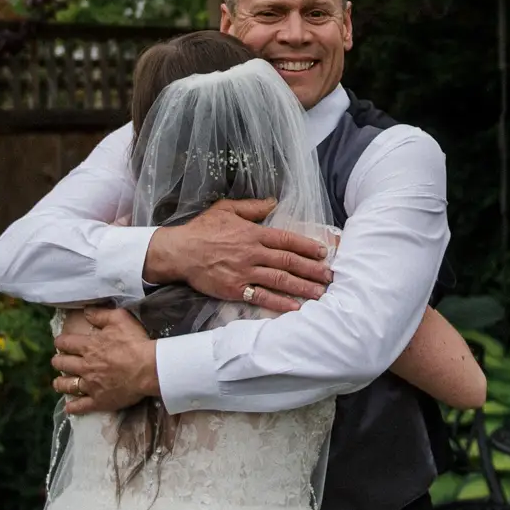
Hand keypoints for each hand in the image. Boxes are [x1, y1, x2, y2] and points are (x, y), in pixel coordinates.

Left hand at [52, 307, 158, 414]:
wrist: (148, 368)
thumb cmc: (136, 342)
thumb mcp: (120, 319)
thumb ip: (101, 314)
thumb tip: (86, 311)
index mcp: (88, 346)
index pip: (66, 343)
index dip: (60, 342)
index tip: (59, 342)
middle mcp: (85, 366)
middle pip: (63, 364)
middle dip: (58, 361)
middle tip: (58, 361)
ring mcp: (90, 385)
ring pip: (68, 386)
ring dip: (60, 383)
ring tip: (57, 382)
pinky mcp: (99, 400)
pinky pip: (81, 406)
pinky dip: (72, 407)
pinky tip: (68, 407)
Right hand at [143, 197, 332, 306]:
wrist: (179, 251)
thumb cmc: (202, 229)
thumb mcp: (227, 209)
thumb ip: (253, 207)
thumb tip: (273, 202)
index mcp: (253, 233)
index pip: (287, 240)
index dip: (308, 246)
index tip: (324, 252)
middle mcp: (253, 253)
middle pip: (289, 262)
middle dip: (312, 269)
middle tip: (330, 276)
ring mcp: (245, 272)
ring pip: (280, 280)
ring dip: (302, 287)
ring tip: (320, 293)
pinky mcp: (235, 289)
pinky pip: (261, 296)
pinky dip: (279, 303)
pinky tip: (295, 307)